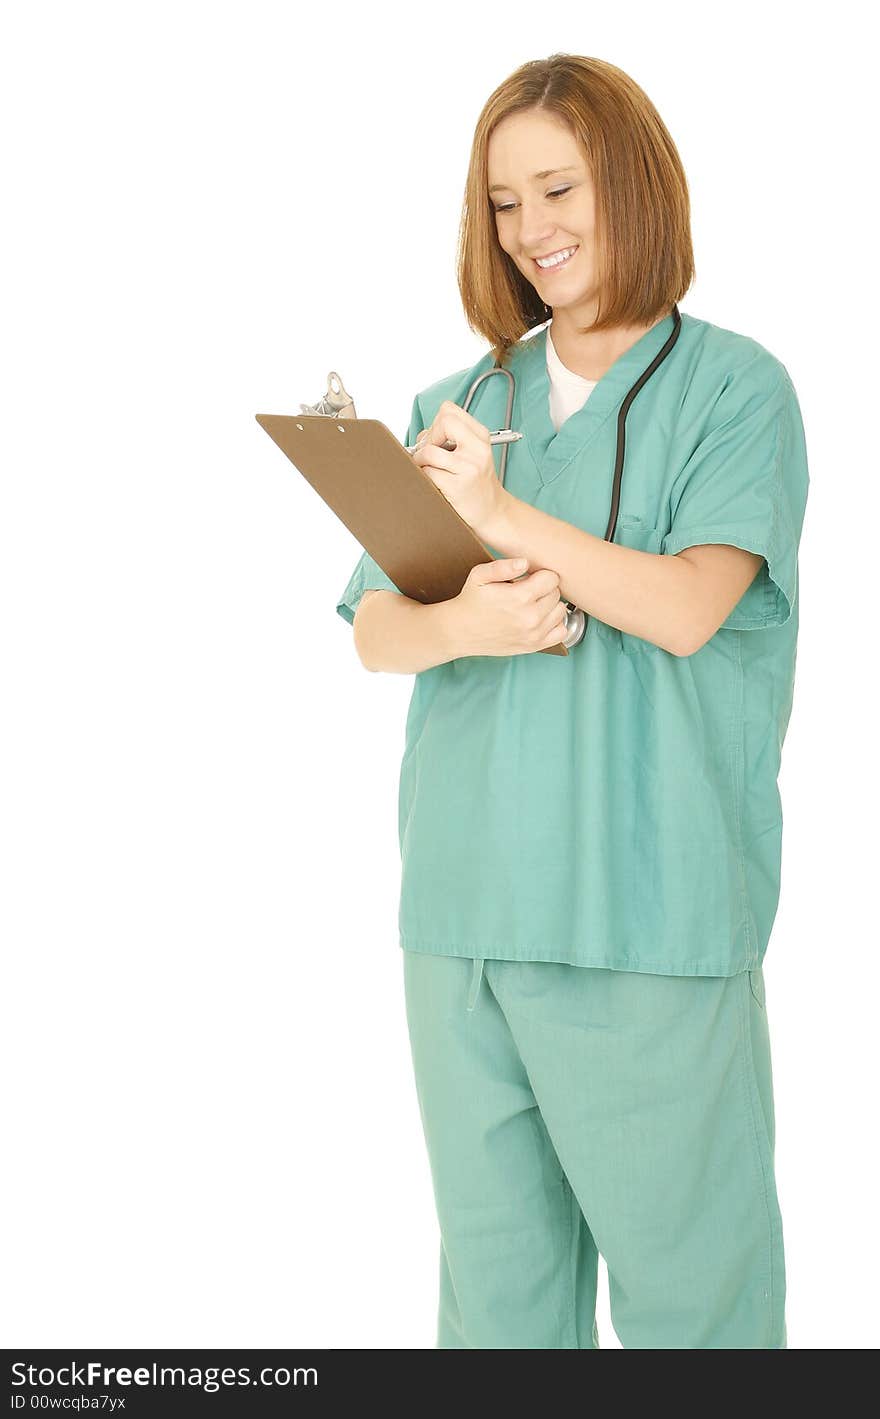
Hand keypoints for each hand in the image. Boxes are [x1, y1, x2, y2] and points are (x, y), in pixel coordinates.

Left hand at [409, 400, 509, 541]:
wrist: (493, 512)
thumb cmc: (477, 483)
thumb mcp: (473, 454)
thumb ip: (450, 439)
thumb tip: (422, 436)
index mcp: (481, 437)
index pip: (449, 410)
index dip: (436, 423)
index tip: (437, 439)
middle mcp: (477, 449)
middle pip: (443, 422)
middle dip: (428, 437)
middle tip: (429, 454)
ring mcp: (468, 468)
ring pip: (429, 451)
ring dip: (420, 460)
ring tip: (427, 468)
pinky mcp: (457, 486)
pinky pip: (428, 473)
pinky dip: (424, 476)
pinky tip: (433, 482)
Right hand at [454, 558, 568, 656]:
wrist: (460, 631)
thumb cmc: (471, 601)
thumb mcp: (479, 576)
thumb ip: (502, 566)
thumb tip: (524, 562)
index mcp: (519, 597)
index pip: (551, 578)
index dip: (540, 574)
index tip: (529, 578)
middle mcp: (530, 617)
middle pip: (556, 593)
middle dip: (544, 589)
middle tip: (527, 591)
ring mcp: (534, 634)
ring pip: (560, 611)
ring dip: (550, 605)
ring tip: (532, 604)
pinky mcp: (534, 646)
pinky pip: (561, 632)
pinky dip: (554, 624)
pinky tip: (540, 618)